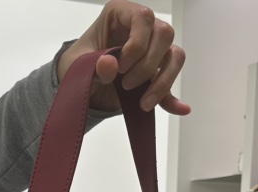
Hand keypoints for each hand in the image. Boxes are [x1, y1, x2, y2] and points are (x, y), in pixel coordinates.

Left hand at [57, 0, 189, 115]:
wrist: (80, 86)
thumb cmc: (78, 66)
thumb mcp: (78, 65)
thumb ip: (93, 65)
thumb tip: (110, 64)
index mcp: (120, 15)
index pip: (143, 18)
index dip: (137, 43)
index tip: (121, 67)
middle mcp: (141, 29)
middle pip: (164, 34)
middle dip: (148, 64)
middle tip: (126, 84)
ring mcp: (151, 51)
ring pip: (175, 57)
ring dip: (162, 82)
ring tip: (143, 103)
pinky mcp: (156, 75)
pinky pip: (172, 84)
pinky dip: (173, 99)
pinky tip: (180, 109)